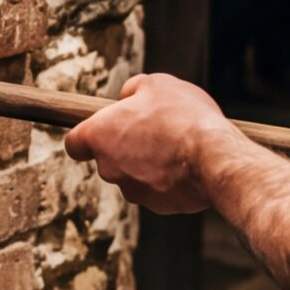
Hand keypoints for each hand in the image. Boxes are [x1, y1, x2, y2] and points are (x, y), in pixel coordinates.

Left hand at [63, 72, 237, 212]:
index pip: (74, 144)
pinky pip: (158, 190)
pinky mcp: (158, 206)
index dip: (86, 136)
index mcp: (99, 135)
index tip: (102, 130)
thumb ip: (133, 89)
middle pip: (108, 158)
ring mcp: (133, 190)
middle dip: (126, 146)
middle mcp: (109, 168)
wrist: (215, 157)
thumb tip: (127, 97)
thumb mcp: (156, 83)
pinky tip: (189, 165)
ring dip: (148, 163)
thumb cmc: (182, 115)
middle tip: (154, 129)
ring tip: (177, 146)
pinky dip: (169, 180)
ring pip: (134, 175)